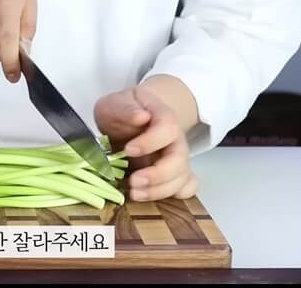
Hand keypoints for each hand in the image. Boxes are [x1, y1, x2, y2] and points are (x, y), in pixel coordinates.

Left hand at [94, 85, 197, 201]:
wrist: (131, 116)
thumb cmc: (123, 112)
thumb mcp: (114, 104)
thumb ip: (125, 109)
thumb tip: (140, 117)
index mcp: (163, 117)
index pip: (167, 128)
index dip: (150, 142)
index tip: (128, 150)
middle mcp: (175, 139)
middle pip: (179, 159)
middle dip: (157, 175)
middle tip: (133, 182)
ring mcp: (177, 158)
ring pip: (182, 178)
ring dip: (159, 190)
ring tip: (134, 193)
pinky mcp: (174, 173)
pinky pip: (186, 188)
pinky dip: (173, 195)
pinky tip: (152, 195)